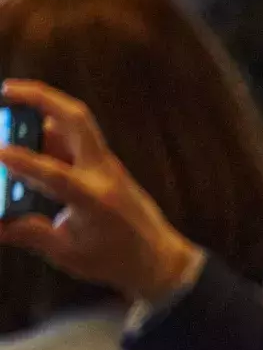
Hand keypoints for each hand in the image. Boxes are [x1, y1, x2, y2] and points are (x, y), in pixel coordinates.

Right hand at [0, 79, 204, 304]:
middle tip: (5, 90)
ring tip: (8, 105)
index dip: (26, 164)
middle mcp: (104, 174)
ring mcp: (107, 165)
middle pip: (77, 120)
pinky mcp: (105, 165)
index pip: (58, 176)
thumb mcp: (68, 253)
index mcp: (96, 200)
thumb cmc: (115, 259)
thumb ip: (29, 235)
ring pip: (77, 123)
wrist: (161, 258)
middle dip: (40, 97)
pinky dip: (49, 130)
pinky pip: (76, 138)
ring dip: (44, 109)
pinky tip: (26, 134)